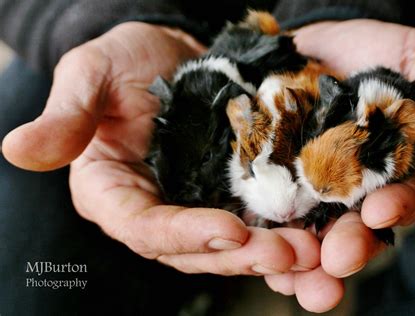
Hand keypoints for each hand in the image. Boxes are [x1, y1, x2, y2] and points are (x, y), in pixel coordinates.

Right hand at [1, 22, 320, 275]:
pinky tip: (317, 237)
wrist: (172, 56)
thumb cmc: (124, 60)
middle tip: (289, 254)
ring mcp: (194, 205)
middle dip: (240, 255)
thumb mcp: (91, 74)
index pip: (142, 226)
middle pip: (193, 247)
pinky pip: (255, 221)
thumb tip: (15, 150)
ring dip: (270, 254)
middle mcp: (154, 208)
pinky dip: (283, 232)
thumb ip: (66, 116)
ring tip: (312, 255)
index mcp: (112, 190)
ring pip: (230, 244)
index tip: (229, 231)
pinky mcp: (227, 194)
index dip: (183, 234)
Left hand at [265, 19, 414, 311]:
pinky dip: (263, 240)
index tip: (380, 212)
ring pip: (311, 236)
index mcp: (395, 166)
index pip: (406, 193)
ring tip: (292, 280)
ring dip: (303, 264)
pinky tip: (255, 256)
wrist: (311, 47)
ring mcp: (310, 189)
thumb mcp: (412, 52)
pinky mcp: (272, 183)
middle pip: (355, 228)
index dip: (398, 205)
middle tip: (337, 261)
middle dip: (348, 247)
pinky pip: (267, 217)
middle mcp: (354, 188)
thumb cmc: (367, 50)